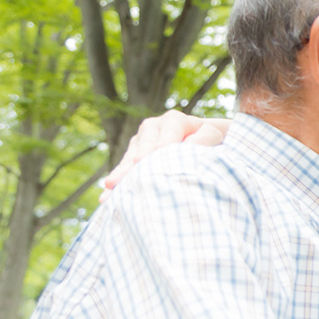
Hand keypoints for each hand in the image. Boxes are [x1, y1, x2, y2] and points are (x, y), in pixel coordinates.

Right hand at [101, 111, 230, 199]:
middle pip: (142, 149)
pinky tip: (107, 197)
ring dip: (120, 176)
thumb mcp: (210, 135)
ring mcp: (141, 141)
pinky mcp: (134, 154)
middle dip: (133, 166)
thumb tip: (188, 149)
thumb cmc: (208, 138)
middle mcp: (153, 127)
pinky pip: (124, 170)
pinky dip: (118, 184)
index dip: (156, 151)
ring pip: (130, 160)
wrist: (201, 136)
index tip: (148, 161)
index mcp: (173, 120)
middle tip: (123, 179)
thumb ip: (202, 140)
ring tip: (110, 188)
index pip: (165, 139)